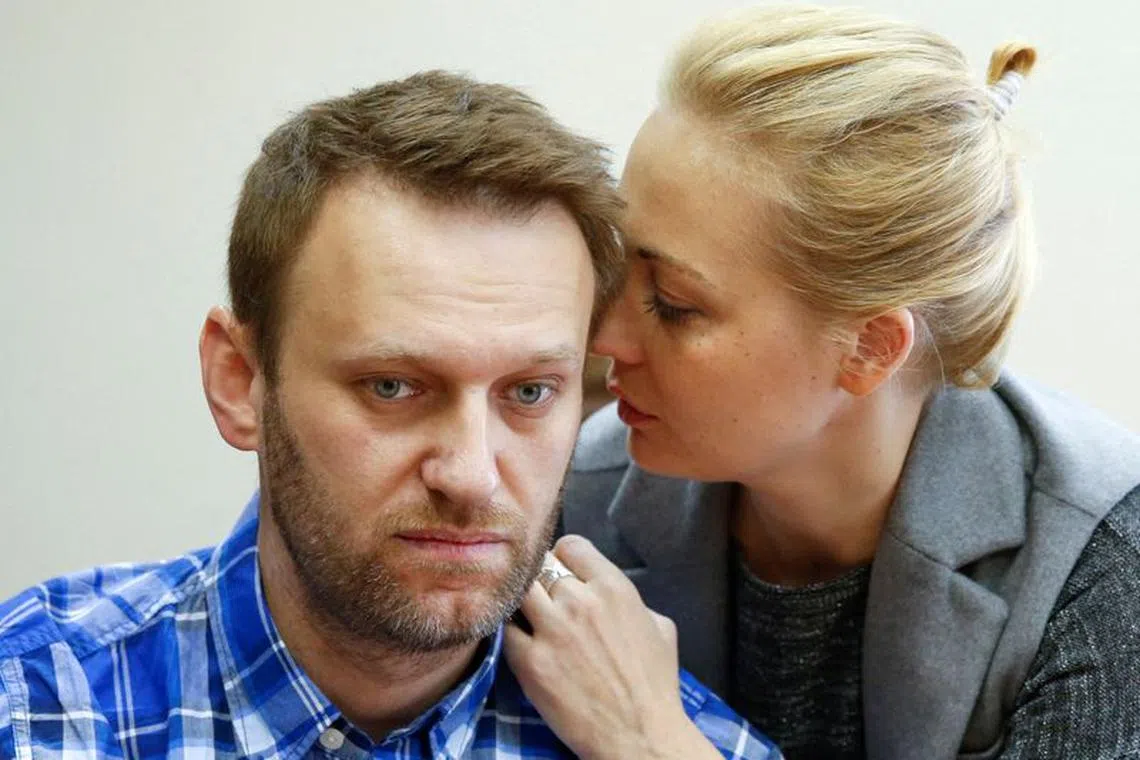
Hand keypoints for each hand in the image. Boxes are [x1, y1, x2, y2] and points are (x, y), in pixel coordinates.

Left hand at [504, 535, 718, 759]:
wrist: (639, 736)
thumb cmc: (655, 686)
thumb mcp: (660, 628)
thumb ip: (632, 601)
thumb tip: (611, 595)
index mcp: (614, 588)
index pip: (570, 546)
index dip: (563, 558)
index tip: (561, 572)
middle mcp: (580, 601)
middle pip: (540, 566)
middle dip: (541, 580)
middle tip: (544, 599)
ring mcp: (552, 630)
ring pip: (518, 590)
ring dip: (521, 600)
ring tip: (527, 616)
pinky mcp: (529, 661)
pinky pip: (506, 629)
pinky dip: (510, 631)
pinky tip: (520, 641)